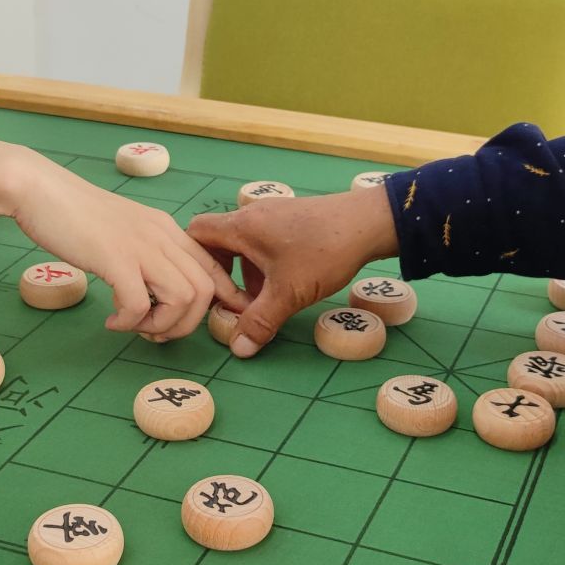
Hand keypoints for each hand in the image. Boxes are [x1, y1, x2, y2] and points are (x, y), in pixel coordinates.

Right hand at [0, 138, 242, 339]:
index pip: (213, 267)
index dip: (216, 300)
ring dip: (161, 325)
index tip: (196, 321)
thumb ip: (144, 254)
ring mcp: (140, 246)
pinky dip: (130, 322)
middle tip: (154, 331)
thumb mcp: (124, 231)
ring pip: (183, 299)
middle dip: (187, 323)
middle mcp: (162, 235)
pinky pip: (139, 305)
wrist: (41, 191)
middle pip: (206, 290)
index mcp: (167, 229)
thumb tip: (153, 292)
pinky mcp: (115, 258)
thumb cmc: (75, 214)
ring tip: (133, 326)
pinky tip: (112, 320)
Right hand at [188, 186, 399, 355]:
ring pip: (243, 244)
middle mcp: (252, 215)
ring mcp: (273, 215)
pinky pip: (263, 241)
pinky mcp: (291, 219)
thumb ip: (260, 322)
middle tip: (233, 301)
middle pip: (218, 241)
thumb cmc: (323, 253)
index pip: (196, 234)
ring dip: (245, 272)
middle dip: (222, 275)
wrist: (369, 223)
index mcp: (242, 227)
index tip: (210, 292)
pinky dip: (264, 264)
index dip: (195, 264)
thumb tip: (238, 349)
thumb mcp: (288, 294)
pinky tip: (285, 284)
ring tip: (261, 299)